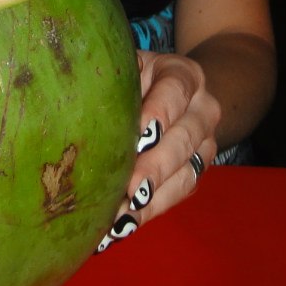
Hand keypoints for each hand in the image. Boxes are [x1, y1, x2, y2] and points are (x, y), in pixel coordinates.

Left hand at [96, 49, 219, 251]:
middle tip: (130, 187)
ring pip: (186, 172)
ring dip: (154, 196)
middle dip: (155, 165)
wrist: (177, 90)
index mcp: (185, 75)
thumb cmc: (138, 74)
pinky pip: (179, 194)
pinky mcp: (197, 170)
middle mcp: (202, 108)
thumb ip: (115, 70)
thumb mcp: (130, 63)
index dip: (158, 111)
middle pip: (183, 138)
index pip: (175, 90)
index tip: (140, 133)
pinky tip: (126, 222)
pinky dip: (152, 210)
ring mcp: (204, 143)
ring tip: (124, 215)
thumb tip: (81, 80)